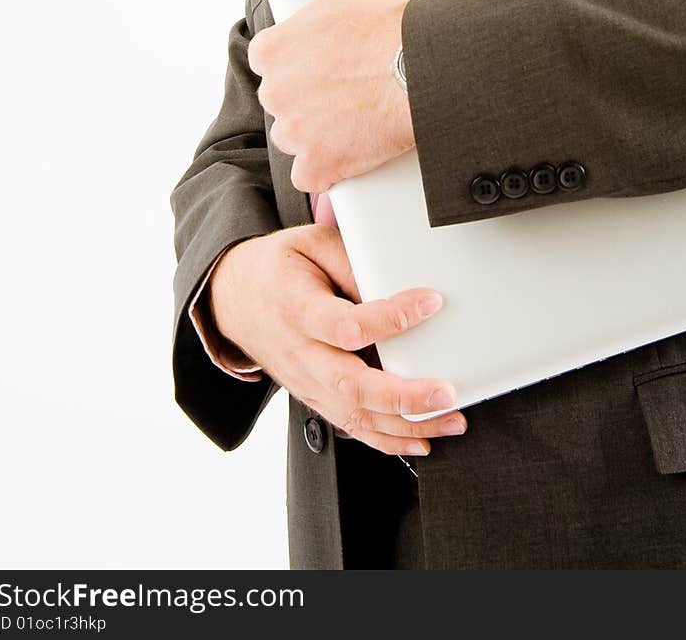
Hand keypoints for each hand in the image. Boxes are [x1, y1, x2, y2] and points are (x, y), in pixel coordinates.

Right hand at [209, 228, 466, 455]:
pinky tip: (422, 441)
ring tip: (450, 420)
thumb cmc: (279, 268)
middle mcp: (302, 354)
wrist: (234, 300)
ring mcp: (307, 383)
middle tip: (446, 392)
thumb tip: (395, 283)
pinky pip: (352, 427)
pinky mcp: (315, 398)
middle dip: (403, 396)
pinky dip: (388, 441)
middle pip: (352, 386)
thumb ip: (352, 261)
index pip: (346, 325)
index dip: (390, 318)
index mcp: (299, 309)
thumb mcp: (311, 244)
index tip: (431, 302)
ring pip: (356, 416)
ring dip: (407, 425)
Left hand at [248, 0, 415, 197]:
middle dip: (311, 98)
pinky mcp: (318, 166)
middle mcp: (276, 93)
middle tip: (351, 86)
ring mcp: (295, 132)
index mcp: (272, 51)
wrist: (426, 70)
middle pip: (285, 102)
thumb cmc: (389, 27)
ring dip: (319, 133)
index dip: (305, 64)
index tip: (332, 63)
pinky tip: (353, 145)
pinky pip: (310, 176)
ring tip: (357, 113)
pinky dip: (328, 169)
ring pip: (296, 138)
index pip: (273, 65)